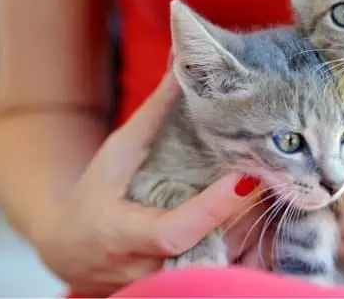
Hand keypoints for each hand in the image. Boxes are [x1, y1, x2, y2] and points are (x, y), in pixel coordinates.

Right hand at [32, 73, 262, 296]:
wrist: (68, 249)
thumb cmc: (93, 194)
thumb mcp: (118, 152)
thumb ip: (154, 115)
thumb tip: (183, 66)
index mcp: (121, 234)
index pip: (174, 231)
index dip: (213, 209)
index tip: (247, 176)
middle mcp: (143, 267)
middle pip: (208, 250)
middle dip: (245, 217)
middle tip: (275, 177)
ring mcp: (161, 283)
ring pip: (220, 264)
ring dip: (250, 230)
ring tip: (275, 190)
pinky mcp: (178, 286)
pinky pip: (220, 270)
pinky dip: (243, 246)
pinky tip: (259, 216)